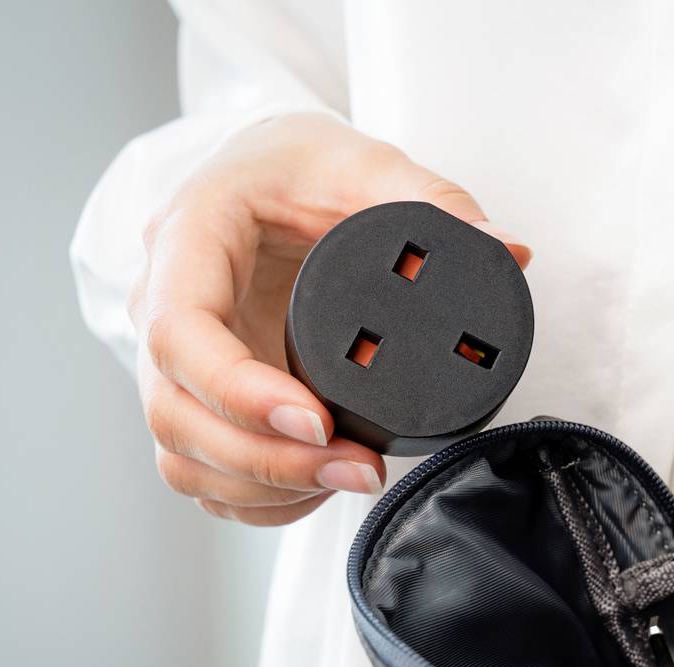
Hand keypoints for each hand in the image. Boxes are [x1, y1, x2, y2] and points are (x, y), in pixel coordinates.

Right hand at [132, 113, 529, 524]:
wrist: (269, 171)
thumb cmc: (303, 163)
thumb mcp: (370, 163)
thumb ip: (438, 201)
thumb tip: (510, 251)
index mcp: (189, 238)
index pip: (180, 333)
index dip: (241, 392)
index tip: (319, 422)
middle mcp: (163, 302)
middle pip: (175, 413)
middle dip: (266, 461)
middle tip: (361, 468)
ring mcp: (178, 357)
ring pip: (181, 453)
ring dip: (262, 487)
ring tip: (351, 479)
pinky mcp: (202, 393)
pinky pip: (201, 467)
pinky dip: (253, 496)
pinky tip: (313, 490)